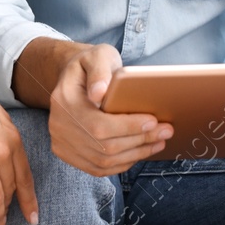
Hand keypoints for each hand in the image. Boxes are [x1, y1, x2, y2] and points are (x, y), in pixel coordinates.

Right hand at [46, 44, 171, 176]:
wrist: (73, 78)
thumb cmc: (91, 65)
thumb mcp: (97, 56)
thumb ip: (100, 71)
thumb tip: (100, 92)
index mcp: (64, 100)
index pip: (98, 125)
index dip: (128, 127)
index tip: (153, 121)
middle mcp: (58, 125)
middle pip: (103, 146)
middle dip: (139, 141)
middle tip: (165, 131)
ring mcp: (61, 143)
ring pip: (103, 161)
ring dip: (135, 154)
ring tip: (158, 141)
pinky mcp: (67, 154)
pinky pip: (98, 168)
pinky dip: (122, 163)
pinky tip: (140, 151)